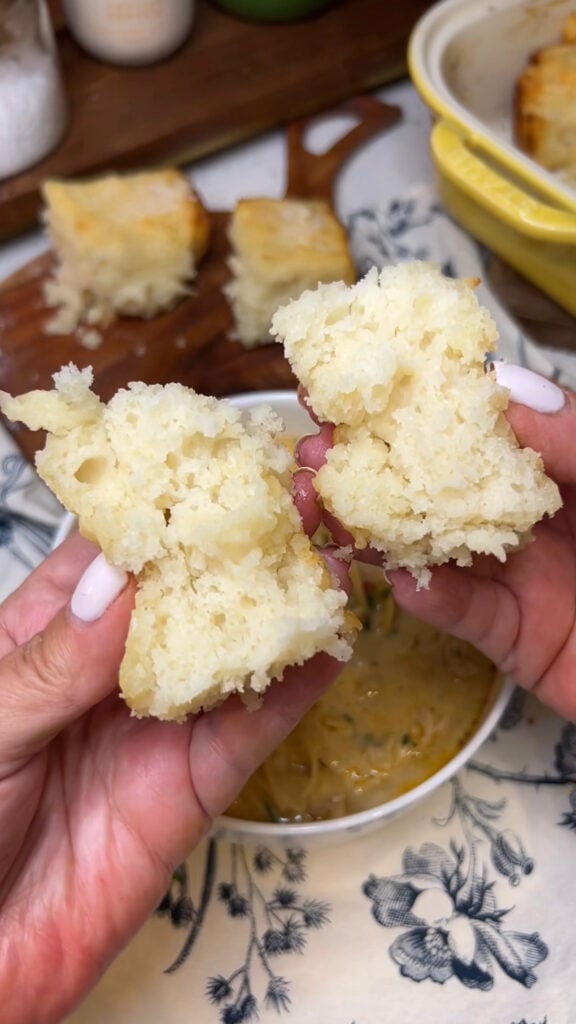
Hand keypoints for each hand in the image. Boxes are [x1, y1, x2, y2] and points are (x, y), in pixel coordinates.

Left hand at [0, 531, 346, 1023]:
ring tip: (327, 558)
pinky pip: (251, 733)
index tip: (211, 462)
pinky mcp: (193, 790)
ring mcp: (155, 727)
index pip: (110, 553)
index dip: (160, 507)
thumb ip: (53, 663)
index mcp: (45, 635)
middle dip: (235, 547)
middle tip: (291, 500)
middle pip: (182, 594)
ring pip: (227, 654)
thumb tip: (118, 581)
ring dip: (278, 608)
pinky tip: (325, 648)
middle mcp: (109, 670)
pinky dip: (293, 691)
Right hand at [297, 366, 575, 722]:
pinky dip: (428, 596)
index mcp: (567, 459)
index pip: (480, 418)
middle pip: (440, 480)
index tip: (355, 377)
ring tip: (325, 508)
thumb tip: (497, 390)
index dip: (417, 396)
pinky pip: (461, 613)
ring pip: (436, 543)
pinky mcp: (516, 639)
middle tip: (315, 450)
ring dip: (379, 527)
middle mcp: (536, 510)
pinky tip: (396, 577)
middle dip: (375, 461)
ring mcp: (523, 574)